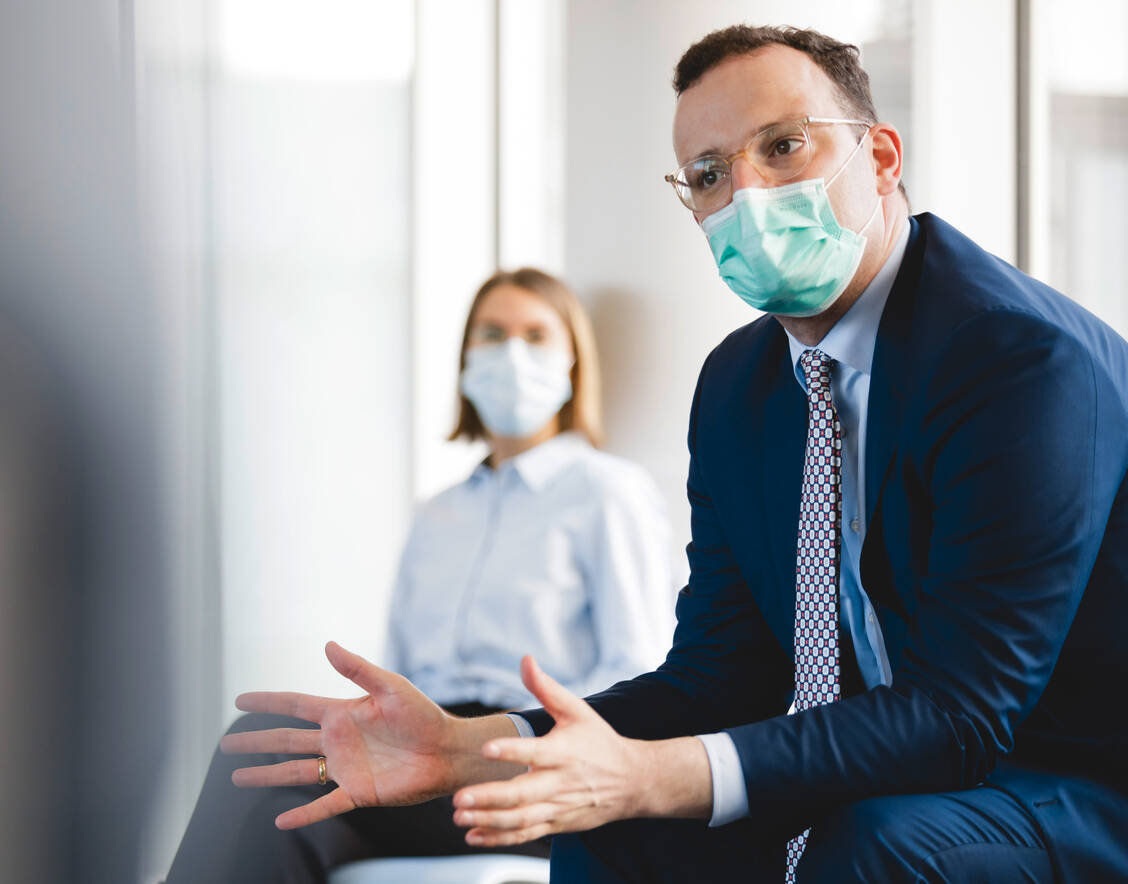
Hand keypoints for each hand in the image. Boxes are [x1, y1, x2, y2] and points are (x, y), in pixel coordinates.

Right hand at [221, 641, 519, 828]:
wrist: (448, 750)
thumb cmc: (423, 715)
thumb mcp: (390, 686)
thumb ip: (357, 669)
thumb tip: (327, 645)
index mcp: (343, 712)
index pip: (295, 705)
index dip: (267, 702)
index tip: (239, 700)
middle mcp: (338, 741)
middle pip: (286, 740)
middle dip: (256, 741)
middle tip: (225, 744)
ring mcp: (345, 768)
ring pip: (296, 772)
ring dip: (266, 775)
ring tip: (237, 778)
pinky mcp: (358, 793)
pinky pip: (324, 805)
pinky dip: (303, 814)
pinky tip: (280, 821)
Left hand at [450, 656, 711, 846]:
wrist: (632, 782)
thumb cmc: (599, 741)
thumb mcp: (577, 711)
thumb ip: (546, 688)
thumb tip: (525, 659)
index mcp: (564, 752)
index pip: (536, 751)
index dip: (512, 751)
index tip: (486, 748)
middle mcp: (560, 783)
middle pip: (523, 794)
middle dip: (489, 797)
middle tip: (459, 796)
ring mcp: (557, 808)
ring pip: (521, 819)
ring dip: (488, 821)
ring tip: (459, 816)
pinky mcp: (556, 824)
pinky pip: (525, 834)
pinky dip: (499, 838)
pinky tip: (473, 835)